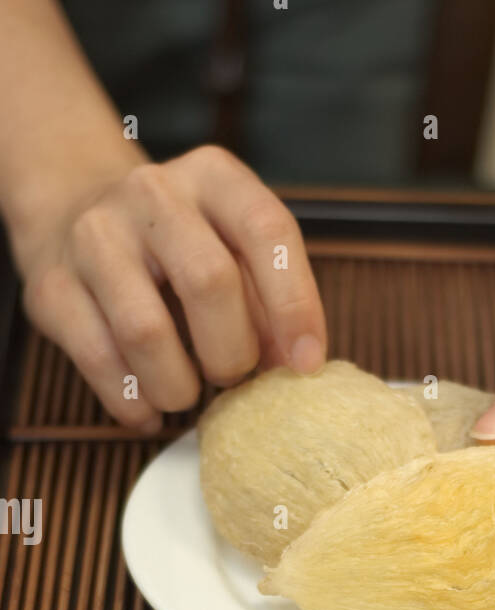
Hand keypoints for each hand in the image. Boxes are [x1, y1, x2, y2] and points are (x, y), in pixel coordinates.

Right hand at [13, 144, 325, 430]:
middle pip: (207, 281)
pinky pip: (99, 359)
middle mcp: (151, 193)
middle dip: (231, 353)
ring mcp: (94, 234)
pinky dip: (132, 401)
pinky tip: (147, 411)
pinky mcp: (52, 284)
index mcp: (214, 177)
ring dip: (178, 386)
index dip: (295, 305)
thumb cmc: (177, 248)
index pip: (267, 230)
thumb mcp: (232, 250)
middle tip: (231, 378)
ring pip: (146, 330)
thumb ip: (268, 301)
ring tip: (184, 394)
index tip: (305, 365)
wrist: (75, 216)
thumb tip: (295, 365)